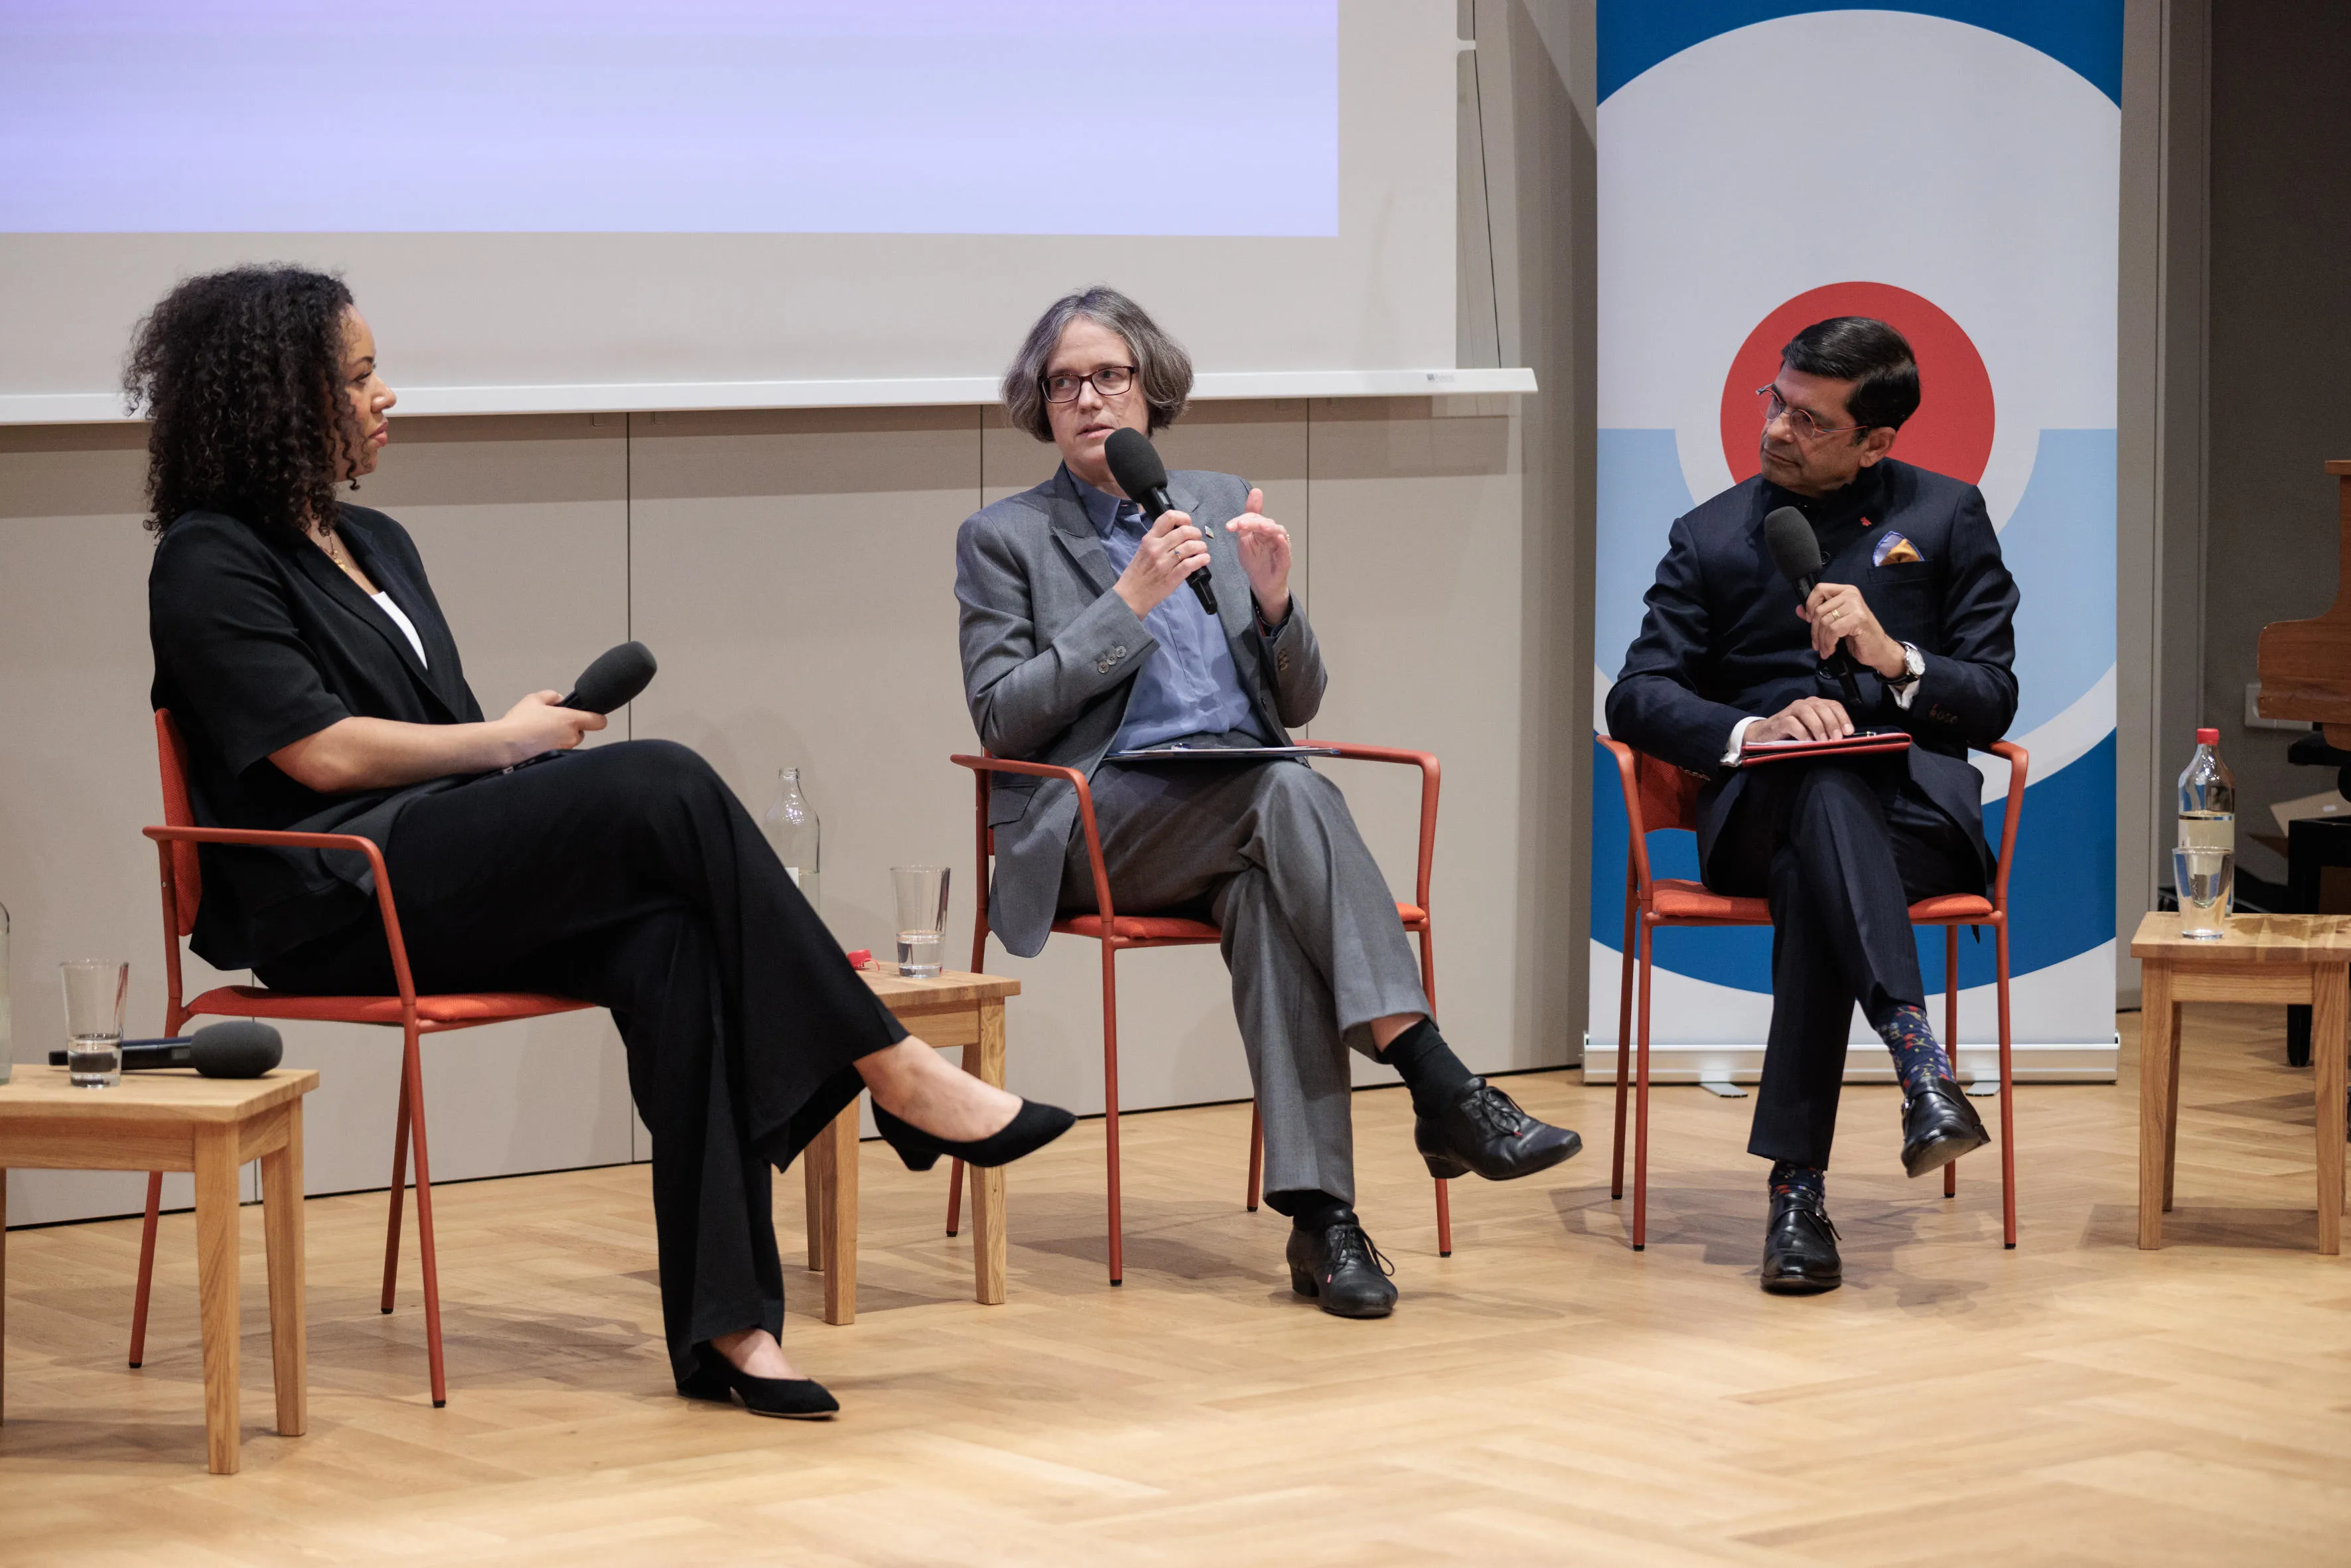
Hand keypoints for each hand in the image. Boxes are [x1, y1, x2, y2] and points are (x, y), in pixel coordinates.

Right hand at [499, 689, 604, 763]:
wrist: (505, 745)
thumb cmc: (519, 723)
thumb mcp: (534, 699)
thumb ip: (551, 696)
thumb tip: (559, 700)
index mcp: (570, 720)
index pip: (599, 721)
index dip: (596, 717)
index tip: (591, 716)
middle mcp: (571, 737)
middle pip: (581, 733)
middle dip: (571, 728)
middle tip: (552, 724)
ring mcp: (565, 750)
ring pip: (569, 743)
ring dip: (560, 739)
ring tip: (541, 734)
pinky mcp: (556, 760)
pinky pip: (559, 752)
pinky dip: (552, 748)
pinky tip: (538, 744)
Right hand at [1112, 508, 1208, 616]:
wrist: (1131, 595)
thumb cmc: (1138, 573)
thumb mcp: (1143, 550)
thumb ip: (1159, 540)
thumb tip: (1180, 532)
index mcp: (1150, 539)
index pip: (1169, 517)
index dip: (1183, 517)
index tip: (1187, 524)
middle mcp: (1157, 548)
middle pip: (1184, 531)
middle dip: (1196, 533)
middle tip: (1197, 539)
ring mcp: (1165, 563)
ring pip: (1191, 546)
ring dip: (1201, 547)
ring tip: (1201, 550)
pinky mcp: (1172, 577)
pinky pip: (1191, 564)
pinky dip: (1202, 559)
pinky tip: (1204, 559)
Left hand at [1224, 488, 1290, 623]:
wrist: (1260, 582)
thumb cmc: (1254, 561)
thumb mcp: (1244, 540)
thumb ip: (1244, 523)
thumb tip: (1251, 496)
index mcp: (1262, 529)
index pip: (1253, 517)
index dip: (1241, 520)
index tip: (1229, 527)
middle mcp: (1273, 534)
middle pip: (1265, 522)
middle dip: (1252, 522)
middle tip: (1240, 525)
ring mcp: (1280, 545)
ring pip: (1277, 532)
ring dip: (1269, 527)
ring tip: (1261, 526)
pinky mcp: (1285, 558)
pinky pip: (1285, 549)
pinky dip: (1283, 543)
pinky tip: (1279, 537)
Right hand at [1746, 696, 1853, 745]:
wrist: (1767, 734)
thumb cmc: (1794, 733)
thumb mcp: (1813, 730)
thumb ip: (1826, 730)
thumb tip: (1843, 738)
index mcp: (1816, 705)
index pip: (1834, 705)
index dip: (1843, 717)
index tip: (1848, 732)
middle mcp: (1804, 704)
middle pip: (1822, 707)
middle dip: (1831, 723)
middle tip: (1836, 738)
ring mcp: (1791, 711)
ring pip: (1807, 712)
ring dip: (1818, 726)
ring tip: (1823, 741)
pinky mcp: (1779, 720)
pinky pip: (1791, 722)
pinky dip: (1801, 732)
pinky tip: (1807, 741)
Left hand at [1797, 582, 1904, 675]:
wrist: (1879, 649)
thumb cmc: (1858, 636)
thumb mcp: (1836, 622)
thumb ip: (1818, 615)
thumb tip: (1798, 609)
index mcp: (1846, 591)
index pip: (1820, 589)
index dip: (1810, 604)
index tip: (1808, 620)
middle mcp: (1851, 594)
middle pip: (1819, 610)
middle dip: (1814, 631)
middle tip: (1817, 644)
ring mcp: (1855, 605)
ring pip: (1824, 622)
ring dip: (1821, 640)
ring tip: (1824, 650)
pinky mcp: (1858, 619)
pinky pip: (1833, 630)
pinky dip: (1829, 643)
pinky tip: (1831, 650)